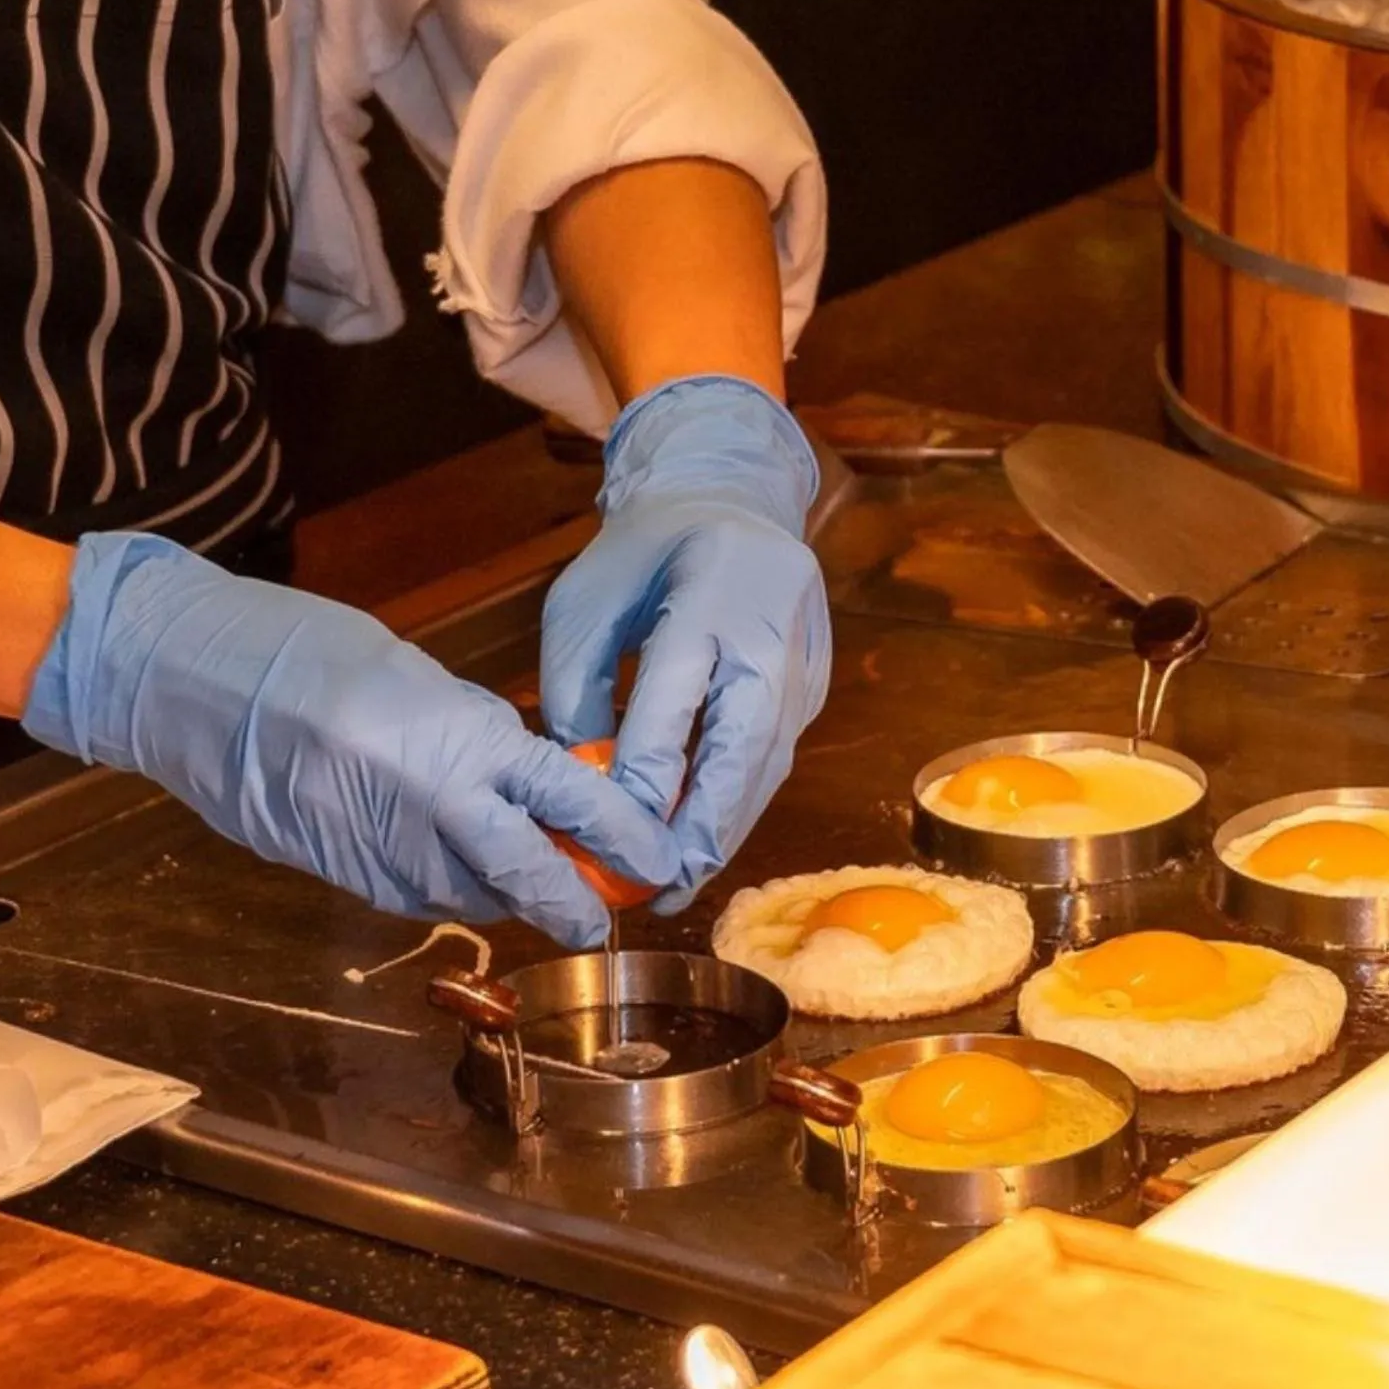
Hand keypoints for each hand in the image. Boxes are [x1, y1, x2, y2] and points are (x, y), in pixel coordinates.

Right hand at [22, 534, 681, 947]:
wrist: (184, 679)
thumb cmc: (298, 650)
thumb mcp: (411, 674)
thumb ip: (473, 733)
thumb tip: (525, 778)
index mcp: (452, 743)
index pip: (566, 805)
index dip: (622, 839)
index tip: (656, 859)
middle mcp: (423, 810)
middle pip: (526, 878)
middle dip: (575, 903)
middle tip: (605, 911)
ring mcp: (375, 852)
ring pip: (471, 897)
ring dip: (511, 894)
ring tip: (537, 880)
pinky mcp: (337, 874)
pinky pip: (415, 896)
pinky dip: (450, 887)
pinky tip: (456, 866)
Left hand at [540, 376, 830, 910]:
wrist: (731, 499)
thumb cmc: (642, 553)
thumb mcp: (584, 599)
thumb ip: (574, 686)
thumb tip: (579, 782)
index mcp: (709, 593)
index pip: (675, 700)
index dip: (644, 774)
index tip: (610, 834)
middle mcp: (770, 630)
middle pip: (741, 747)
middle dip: (701, 827)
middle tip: (661, 889)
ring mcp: (804, 660)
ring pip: (767, 765)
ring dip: (723, 831)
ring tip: (676, 885)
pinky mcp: (813, 686)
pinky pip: (774, 758)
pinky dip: (737, 806)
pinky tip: (700, 844)